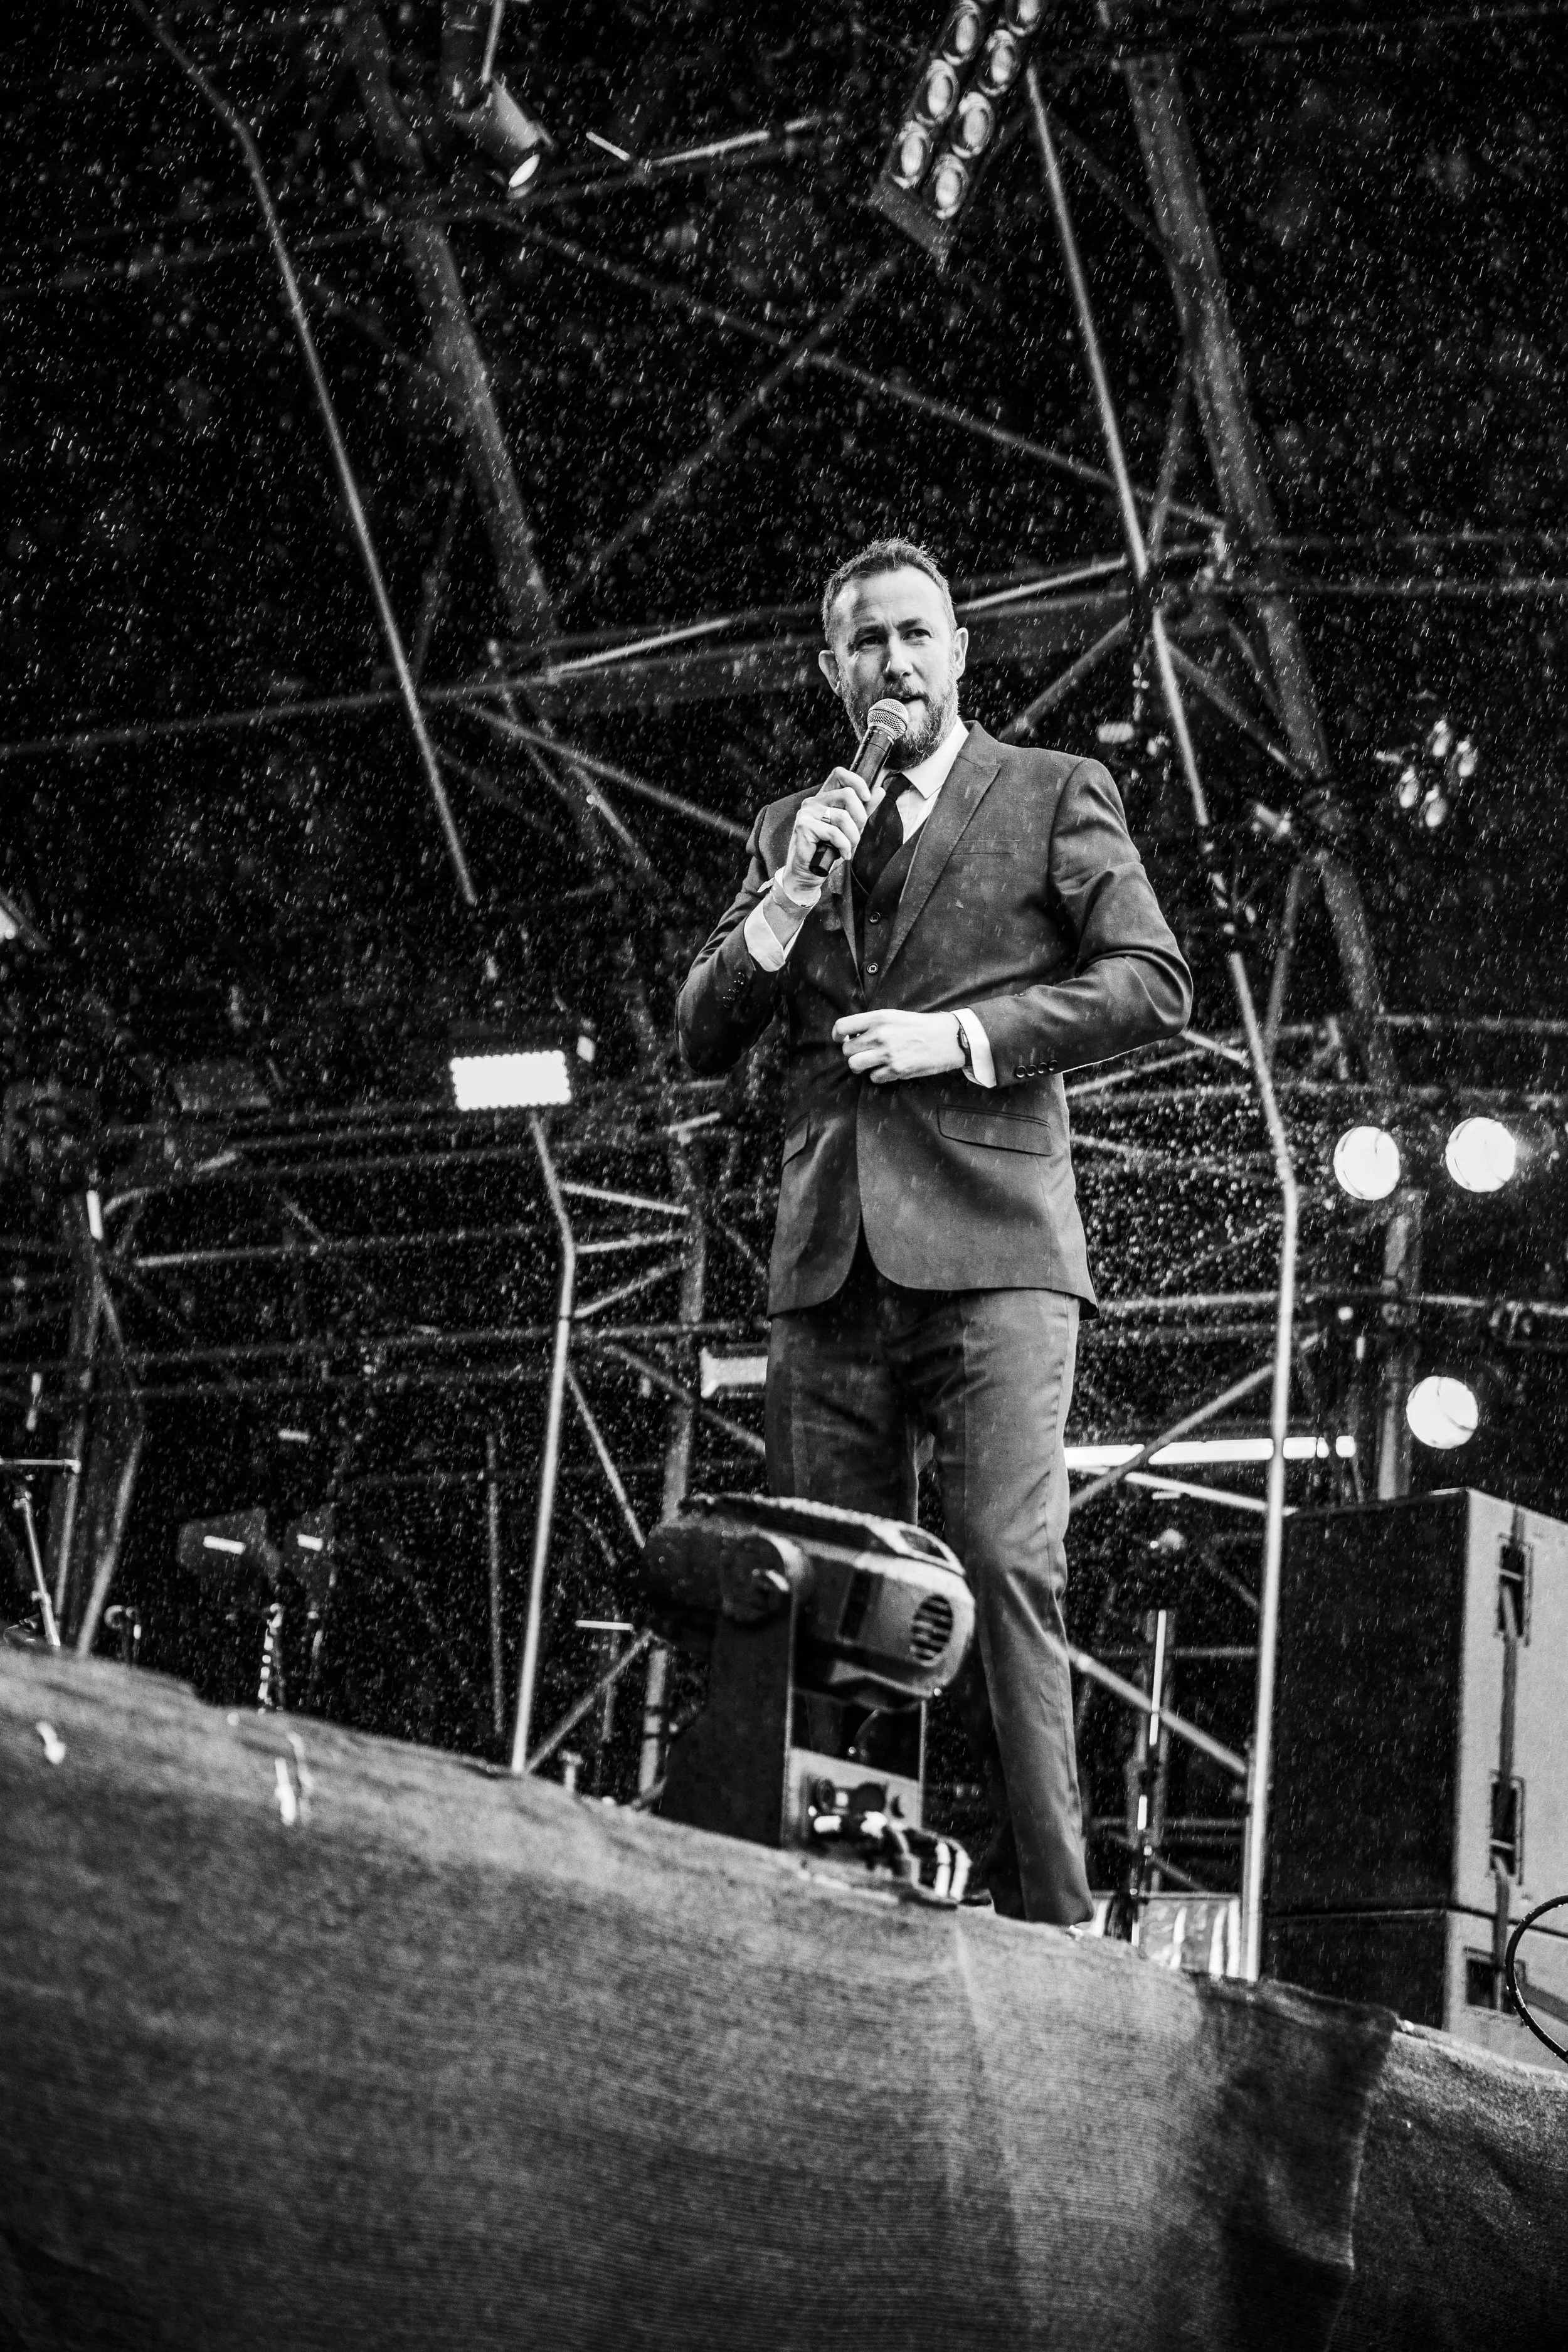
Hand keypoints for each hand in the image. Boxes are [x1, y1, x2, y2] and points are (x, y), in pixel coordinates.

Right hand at [780, 766, 872, 894]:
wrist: (809, 874)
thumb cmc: (828, 852)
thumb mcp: (851, 828)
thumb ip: (864, 809)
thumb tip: (879, 790)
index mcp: (825, 798)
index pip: (839, 774)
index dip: (857, 782)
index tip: (867, 797)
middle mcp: (814, 802)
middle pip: (847, 794)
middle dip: (860, 817)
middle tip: (857, 834)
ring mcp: (807, 812)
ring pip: (843, 816)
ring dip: (852, 837)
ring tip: (847, 848)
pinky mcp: (804, 826)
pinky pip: (834, 832)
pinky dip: (844, 847)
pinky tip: (841, 854)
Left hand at [833, 1010, 965, 1084]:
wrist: (948, 1038)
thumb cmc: (921, 1026)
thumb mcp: (894, 1015)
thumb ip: (872, 1024)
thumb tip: (851, 1036)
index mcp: (878, 1018)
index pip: (842, 1027)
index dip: (837, 1036)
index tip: (841, 1040)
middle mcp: (880, 1035)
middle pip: (847, 1050)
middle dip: (853, 1053)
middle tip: (865, 1052)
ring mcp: (887, 1054)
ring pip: (855, 1066)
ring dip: (861, 1066)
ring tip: (872, 1062)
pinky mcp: (896, 1069)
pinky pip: (873, 1078)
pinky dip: (878, 1075)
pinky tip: (889, 1068)